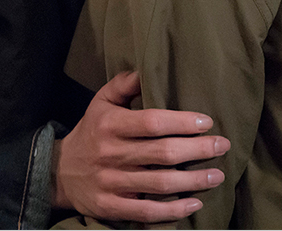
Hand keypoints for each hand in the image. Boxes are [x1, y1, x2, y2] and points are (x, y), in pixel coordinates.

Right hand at [52, 70, 229, 222]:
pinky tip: (194, 202)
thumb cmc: (91, 131)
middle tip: (222, 146)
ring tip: (217, 175)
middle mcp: (111, 154)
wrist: (59, 172)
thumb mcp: (101, 101)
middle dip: (197, 150)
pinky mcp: (111, 208)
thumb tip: (148, 69)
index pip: (152, 122)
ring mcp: (111, 184)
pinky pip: (147, 212)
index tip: (206, 121)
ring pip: (159, 184)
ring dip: (193, 180)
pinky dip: (173, 210)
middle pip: (162, 153)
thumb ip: (124, 84)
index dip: (182, 122)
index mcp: (110, 124)